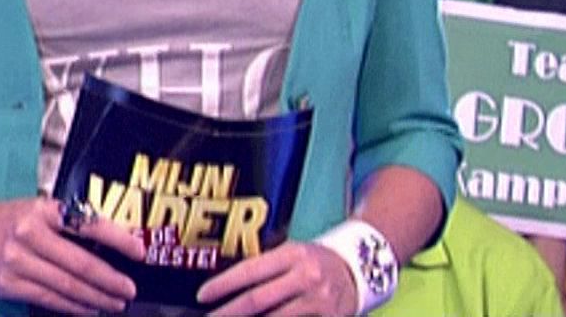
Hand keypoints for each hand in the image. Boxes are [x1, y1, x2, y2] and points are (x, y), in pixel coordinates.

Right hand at [0, 196, 142, 313]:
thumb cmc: (7, 219)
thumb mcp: (36, 209)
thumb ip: (68, 223)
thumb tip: (111, 244)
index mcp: (43, 210)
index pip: (87, 224)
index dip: (117, 239)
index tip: (139, 251)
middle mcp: (29, 234)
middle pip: (79, 263)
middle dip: (110, 279)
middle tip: (130, 289)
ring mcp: (16, 261)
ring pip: (66, 286)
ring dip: (96, 298)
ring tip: (115, 303)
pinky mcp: (7, 284)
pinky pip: (48, 299)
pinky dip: (72, 306)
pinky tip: (88, 309)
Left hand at [198, 240, 355, 315]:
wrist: (363, 268)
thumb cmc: (317, 261)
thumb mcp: (293, 254)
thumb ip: (266, 269)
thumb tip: (228, 288)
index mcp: (294, 254)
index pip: (250, 270)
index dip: (223, 284)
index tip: (202, 295)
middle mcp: (307, 277)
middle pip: (257, 301)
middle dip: (227, 313)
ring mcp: (319, 302)